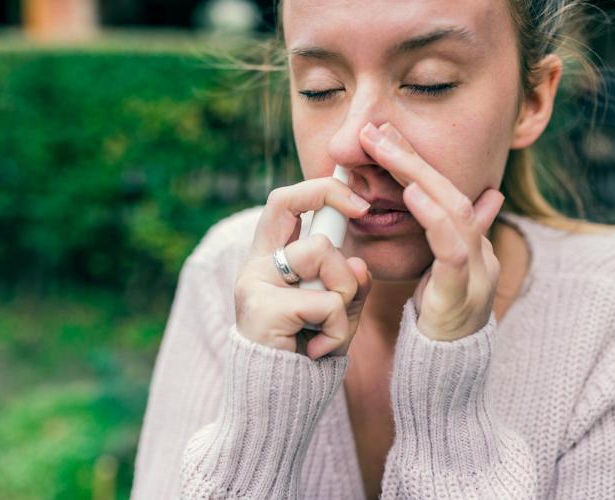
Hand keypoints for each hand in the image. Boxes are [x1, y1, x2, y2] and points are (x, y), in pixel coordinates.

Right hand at [235, 178, 372, 358]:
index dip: (320, 188)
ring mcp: (255, 284)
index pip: (285, 203)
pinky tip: (319, 349)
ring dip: (344, 293)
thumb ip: (348, 284)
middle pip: (291, 204)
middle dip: (334, 214)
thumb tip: (359, 264)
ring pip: (322, 253)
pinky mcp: (263, 309)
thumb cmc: (308, 354)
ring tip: (328, 329)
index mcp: (270, 260)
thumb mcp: (337, 312)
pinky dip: (337, 330)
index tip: (359, 202)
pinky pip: (327, 302)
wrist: (277, 404)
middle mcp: (256, 265)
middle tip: (354, 254)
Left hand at [359, 121, 504, 341]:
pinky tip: (412, 193)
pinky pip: (452, 248)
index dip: (414, 161)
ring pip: (455, 211)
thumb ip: (442, 237)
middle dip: (412, 158)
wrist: (448, 367)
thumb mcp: (438, 271)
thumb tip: (468, 200)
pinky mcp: (463, 292)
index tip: (382, 135)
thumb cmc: (436, 319)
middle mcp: (478, 249)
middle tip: (376, 129)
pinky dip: (433, 217)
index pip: (444, 192)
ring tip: (387, 149)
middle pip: (450, 191)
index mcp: (469, 243)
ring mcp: (476, 269)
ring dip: (420, 175)